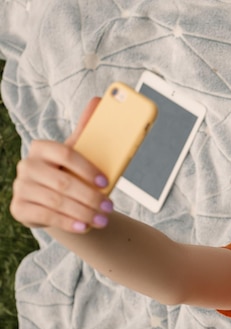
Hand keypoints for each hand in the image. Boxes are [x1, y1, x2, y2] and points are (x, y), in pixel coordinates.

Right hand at [10, 98, 113, 232]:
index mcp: (43, 148)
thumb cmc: (74, 173)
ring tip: (103, 219)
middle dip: (90, 196)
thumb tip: (99, 99)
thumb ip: (89, 129)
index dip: (87, 168)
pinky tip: (84, 226)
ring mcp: (21, 187)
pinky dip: (69, 222)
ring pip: (57, 201)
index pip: (65, 153)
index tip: (106, 182)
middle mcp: (28, 166)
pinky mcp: (19, 208)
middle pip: (63, 182)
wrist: (59, 201)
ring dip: (84, 212)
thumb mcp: (82, 153)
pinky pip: (46, 216)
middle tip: (109, 207)